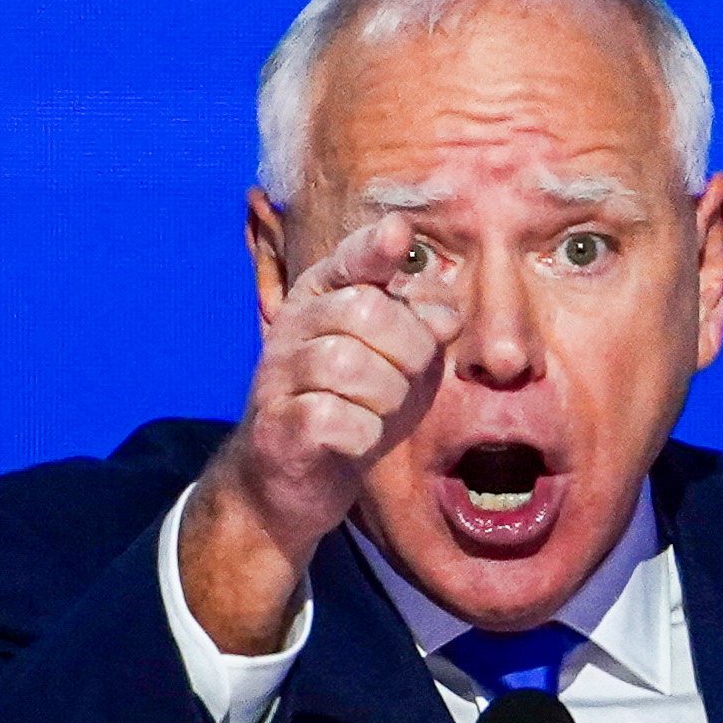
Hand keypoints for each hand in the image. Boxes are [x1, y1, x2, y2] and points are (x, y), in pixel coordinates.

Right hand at [180, 213, 460, 653]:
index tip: (399, 236)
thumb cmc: (352, 411)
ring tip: (377, 415)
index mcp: (321, 300)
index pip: (349, 259)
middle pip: (366, 311)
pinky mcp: (276, 426)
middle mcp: (292, 327)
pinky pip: (333, 417)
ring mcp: (277, 376)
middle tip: (405, 382)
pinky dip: (362, 434)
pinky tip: (356, 441)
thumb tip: (446, 315)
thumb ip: (421, 332)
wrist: (288, 485)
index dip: (374, 248)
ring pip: (349, 364)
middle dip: (408, 350)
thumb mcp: (398, 366)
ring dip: (385, 397)